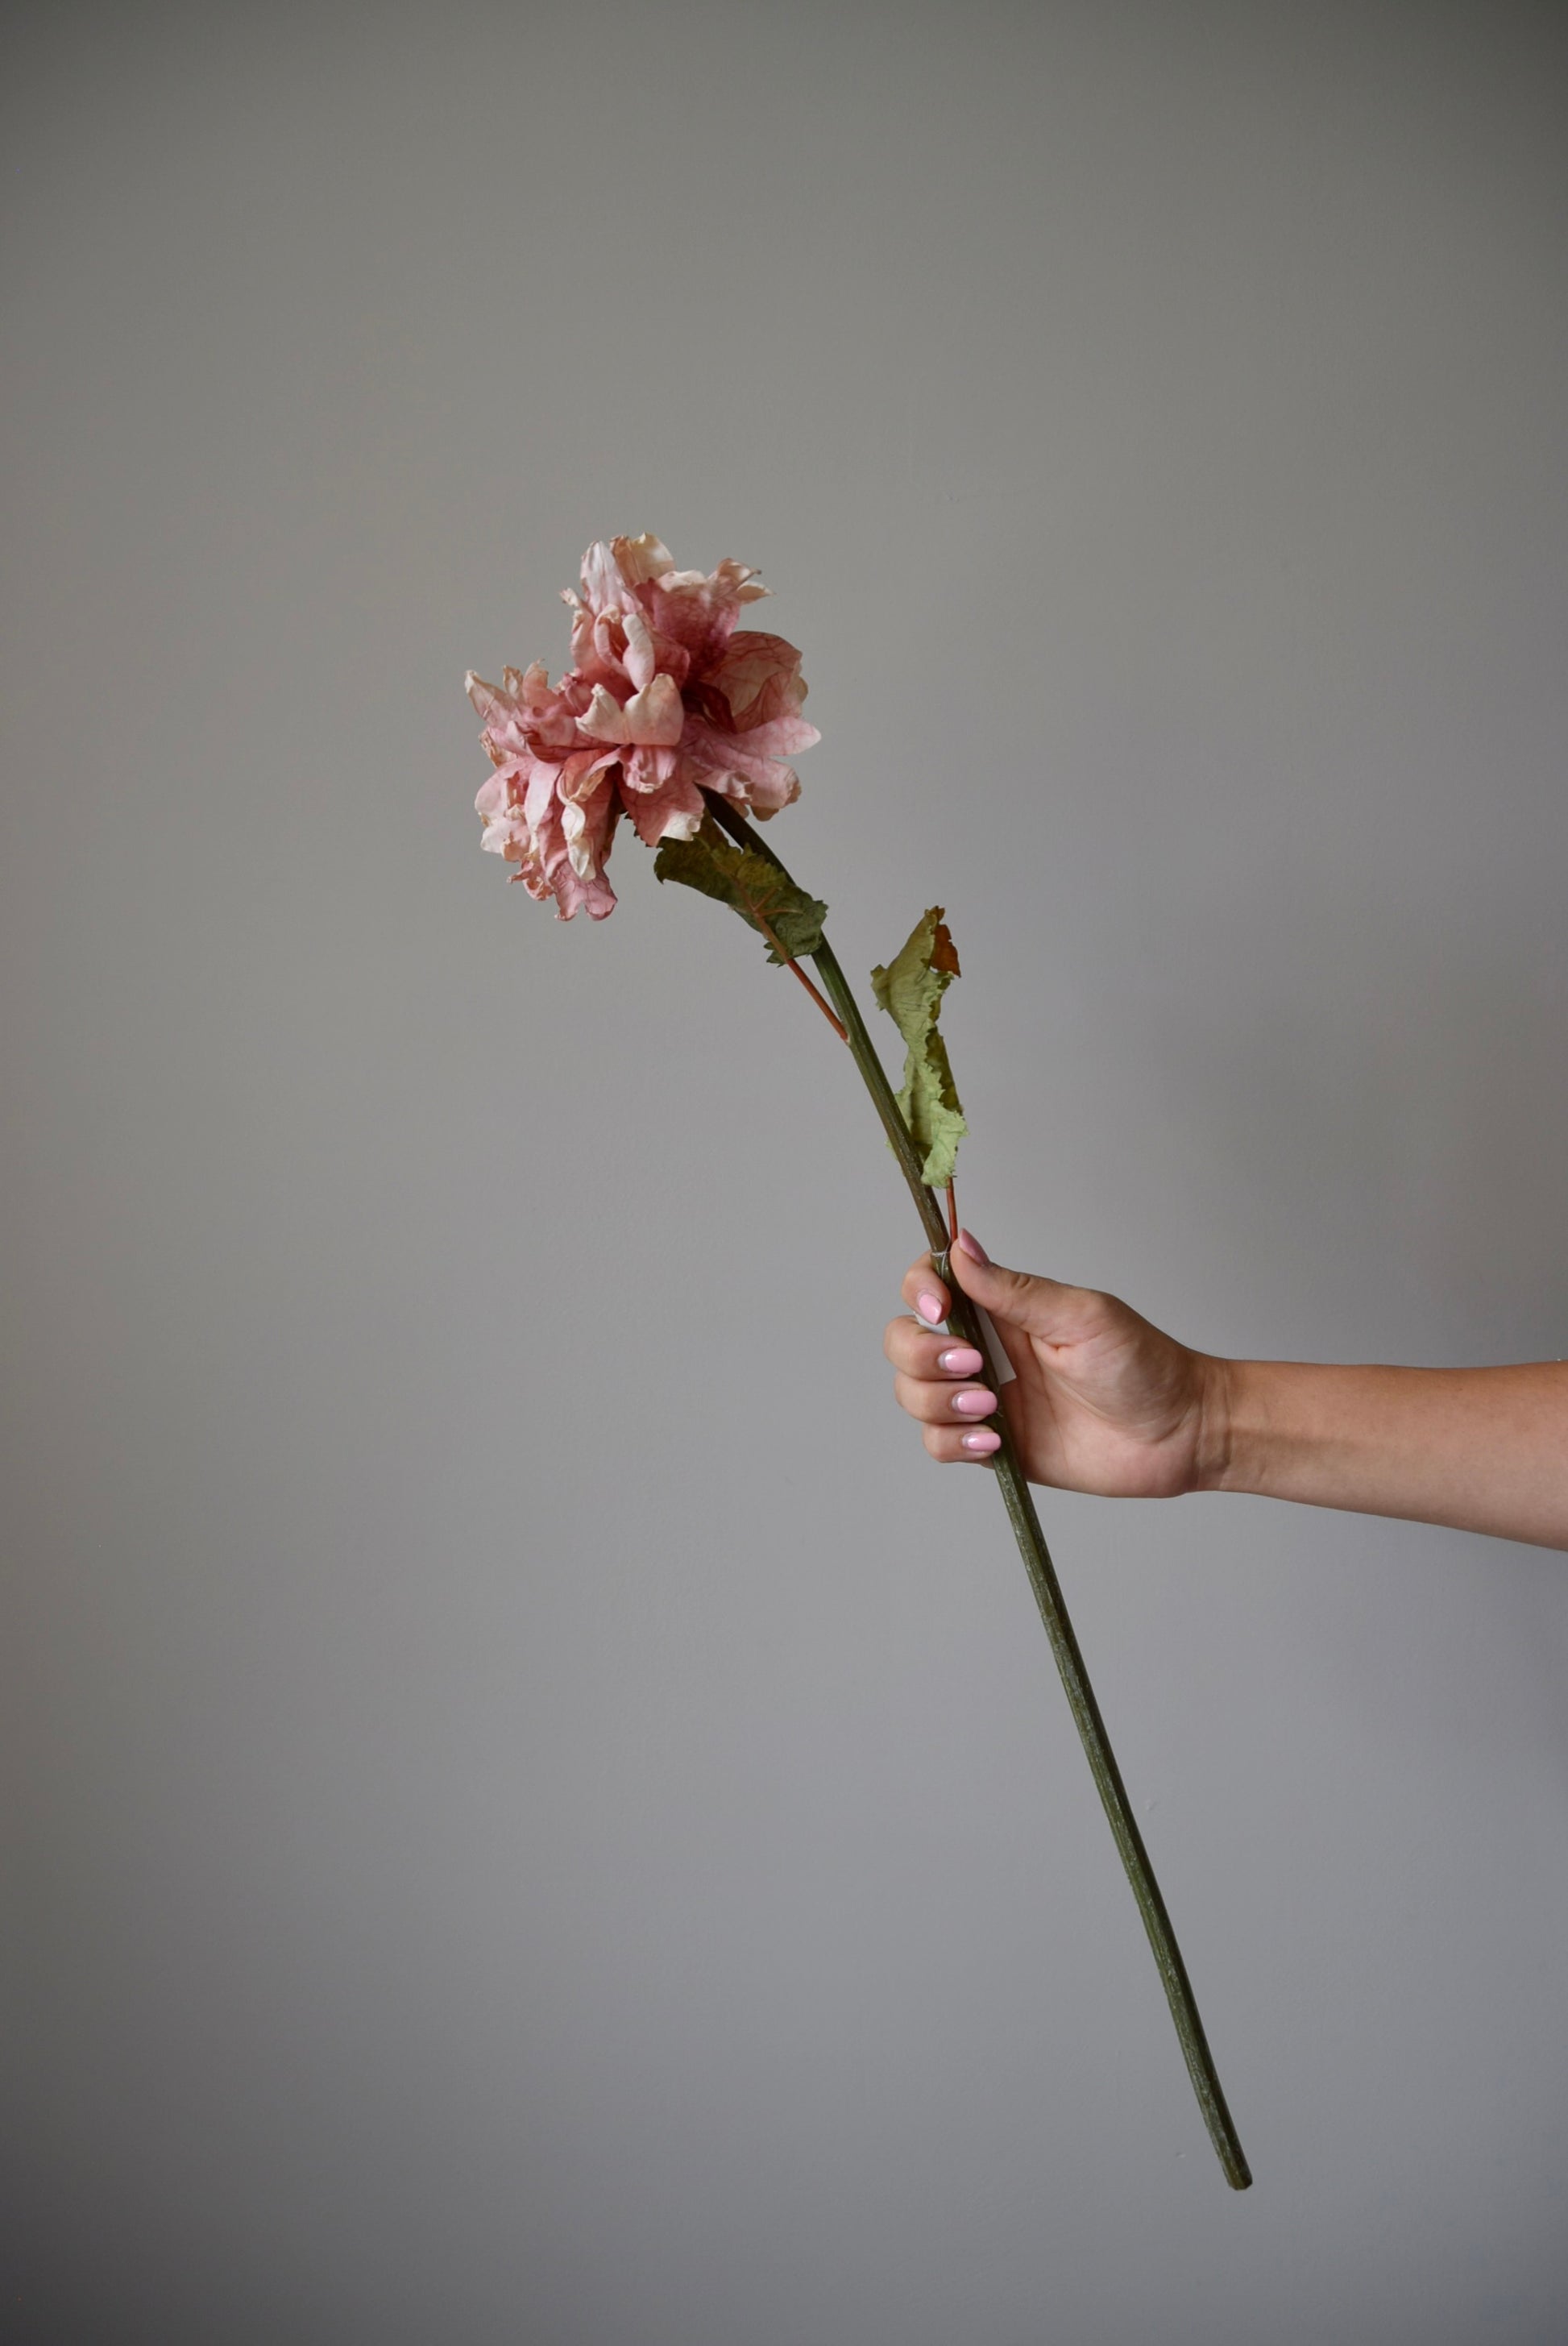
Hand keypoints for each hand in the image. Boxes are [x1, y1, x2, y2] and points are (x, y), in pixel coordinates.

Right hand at [884, 1230, 1224, 1496]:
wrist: (1179, 1434)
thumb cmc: (1144, 1364)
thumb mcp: (1081, 1317)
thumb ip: (1015, 1289)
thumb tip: (961, 1245)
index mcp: (1003, 1309)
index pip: (930, 1285)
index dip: (919, 1292)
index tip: (939, 1309)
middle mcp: (985, 1350)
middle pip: (904, 1342)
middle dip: (920, 1356)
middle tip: (976, 1369)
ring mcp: (986, 1400)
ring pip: (914, 1394)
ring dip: (939, 1403)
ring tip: (993, 1411)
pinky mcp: (994, 1446)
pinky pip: (939, 1445)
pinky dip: (953, 1443)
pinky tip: (993, 1442)